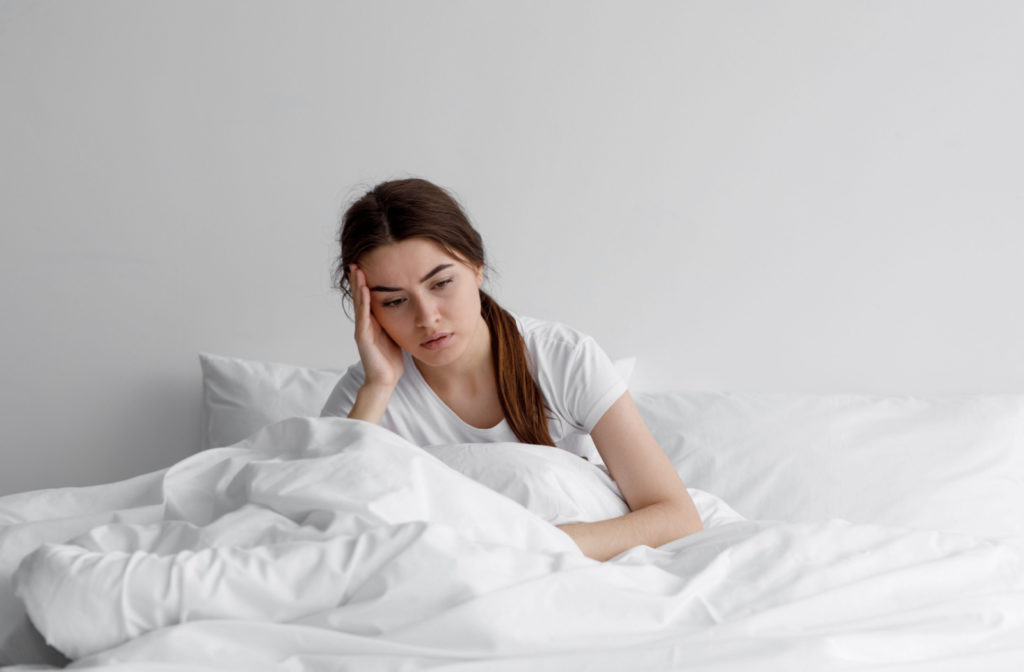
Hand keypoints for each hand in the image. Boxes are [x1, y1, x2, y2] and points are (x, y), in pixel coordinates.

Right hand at [350, 264, 402, 388]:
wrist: (385, 379)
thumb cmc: (391, 359)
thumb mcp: (396, 332)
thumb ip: (397, 319)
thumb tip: (408, 305)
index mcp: (373, 321)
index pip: (368, 297)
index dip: (366, 282)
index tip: (367, 264)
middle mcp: (365, 323)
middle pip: (360, 296)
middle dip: (358, 279)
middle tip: (356, 261)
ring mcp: (362, 329)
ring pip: (359, 303)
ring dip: (358, 286)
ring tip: (357, 270)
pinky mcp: (363, 338)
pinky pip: (363, 317)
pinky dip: (363, 303)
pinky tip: (364, 290)